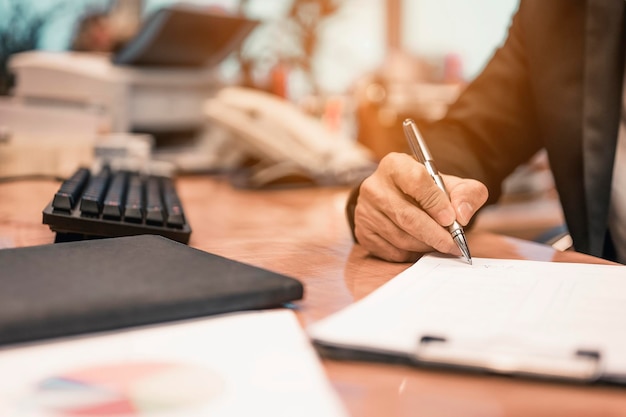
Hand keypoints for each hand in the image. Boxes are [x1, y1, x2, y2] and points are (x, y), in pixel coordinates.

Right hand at [354, 152, 488, 261]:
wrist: (400, 199)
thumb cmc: (429, 191)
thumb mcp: (452, 185)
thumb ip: (468, 193)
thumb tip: (462, 214)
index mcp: (395, 165)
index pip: (416, 181)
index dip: (436, 203)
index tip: (451, 219)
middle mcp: (374, 186)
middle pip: (407, 216)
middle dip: (435, 234)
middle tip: (453, 244)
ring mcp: (365, 211)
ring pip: (400, 237)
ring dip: (425, 245)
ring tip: (439, 244)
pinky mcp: (363, 232)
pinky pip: (392, 251)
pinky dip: (412, 254)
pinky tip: (421, 246)